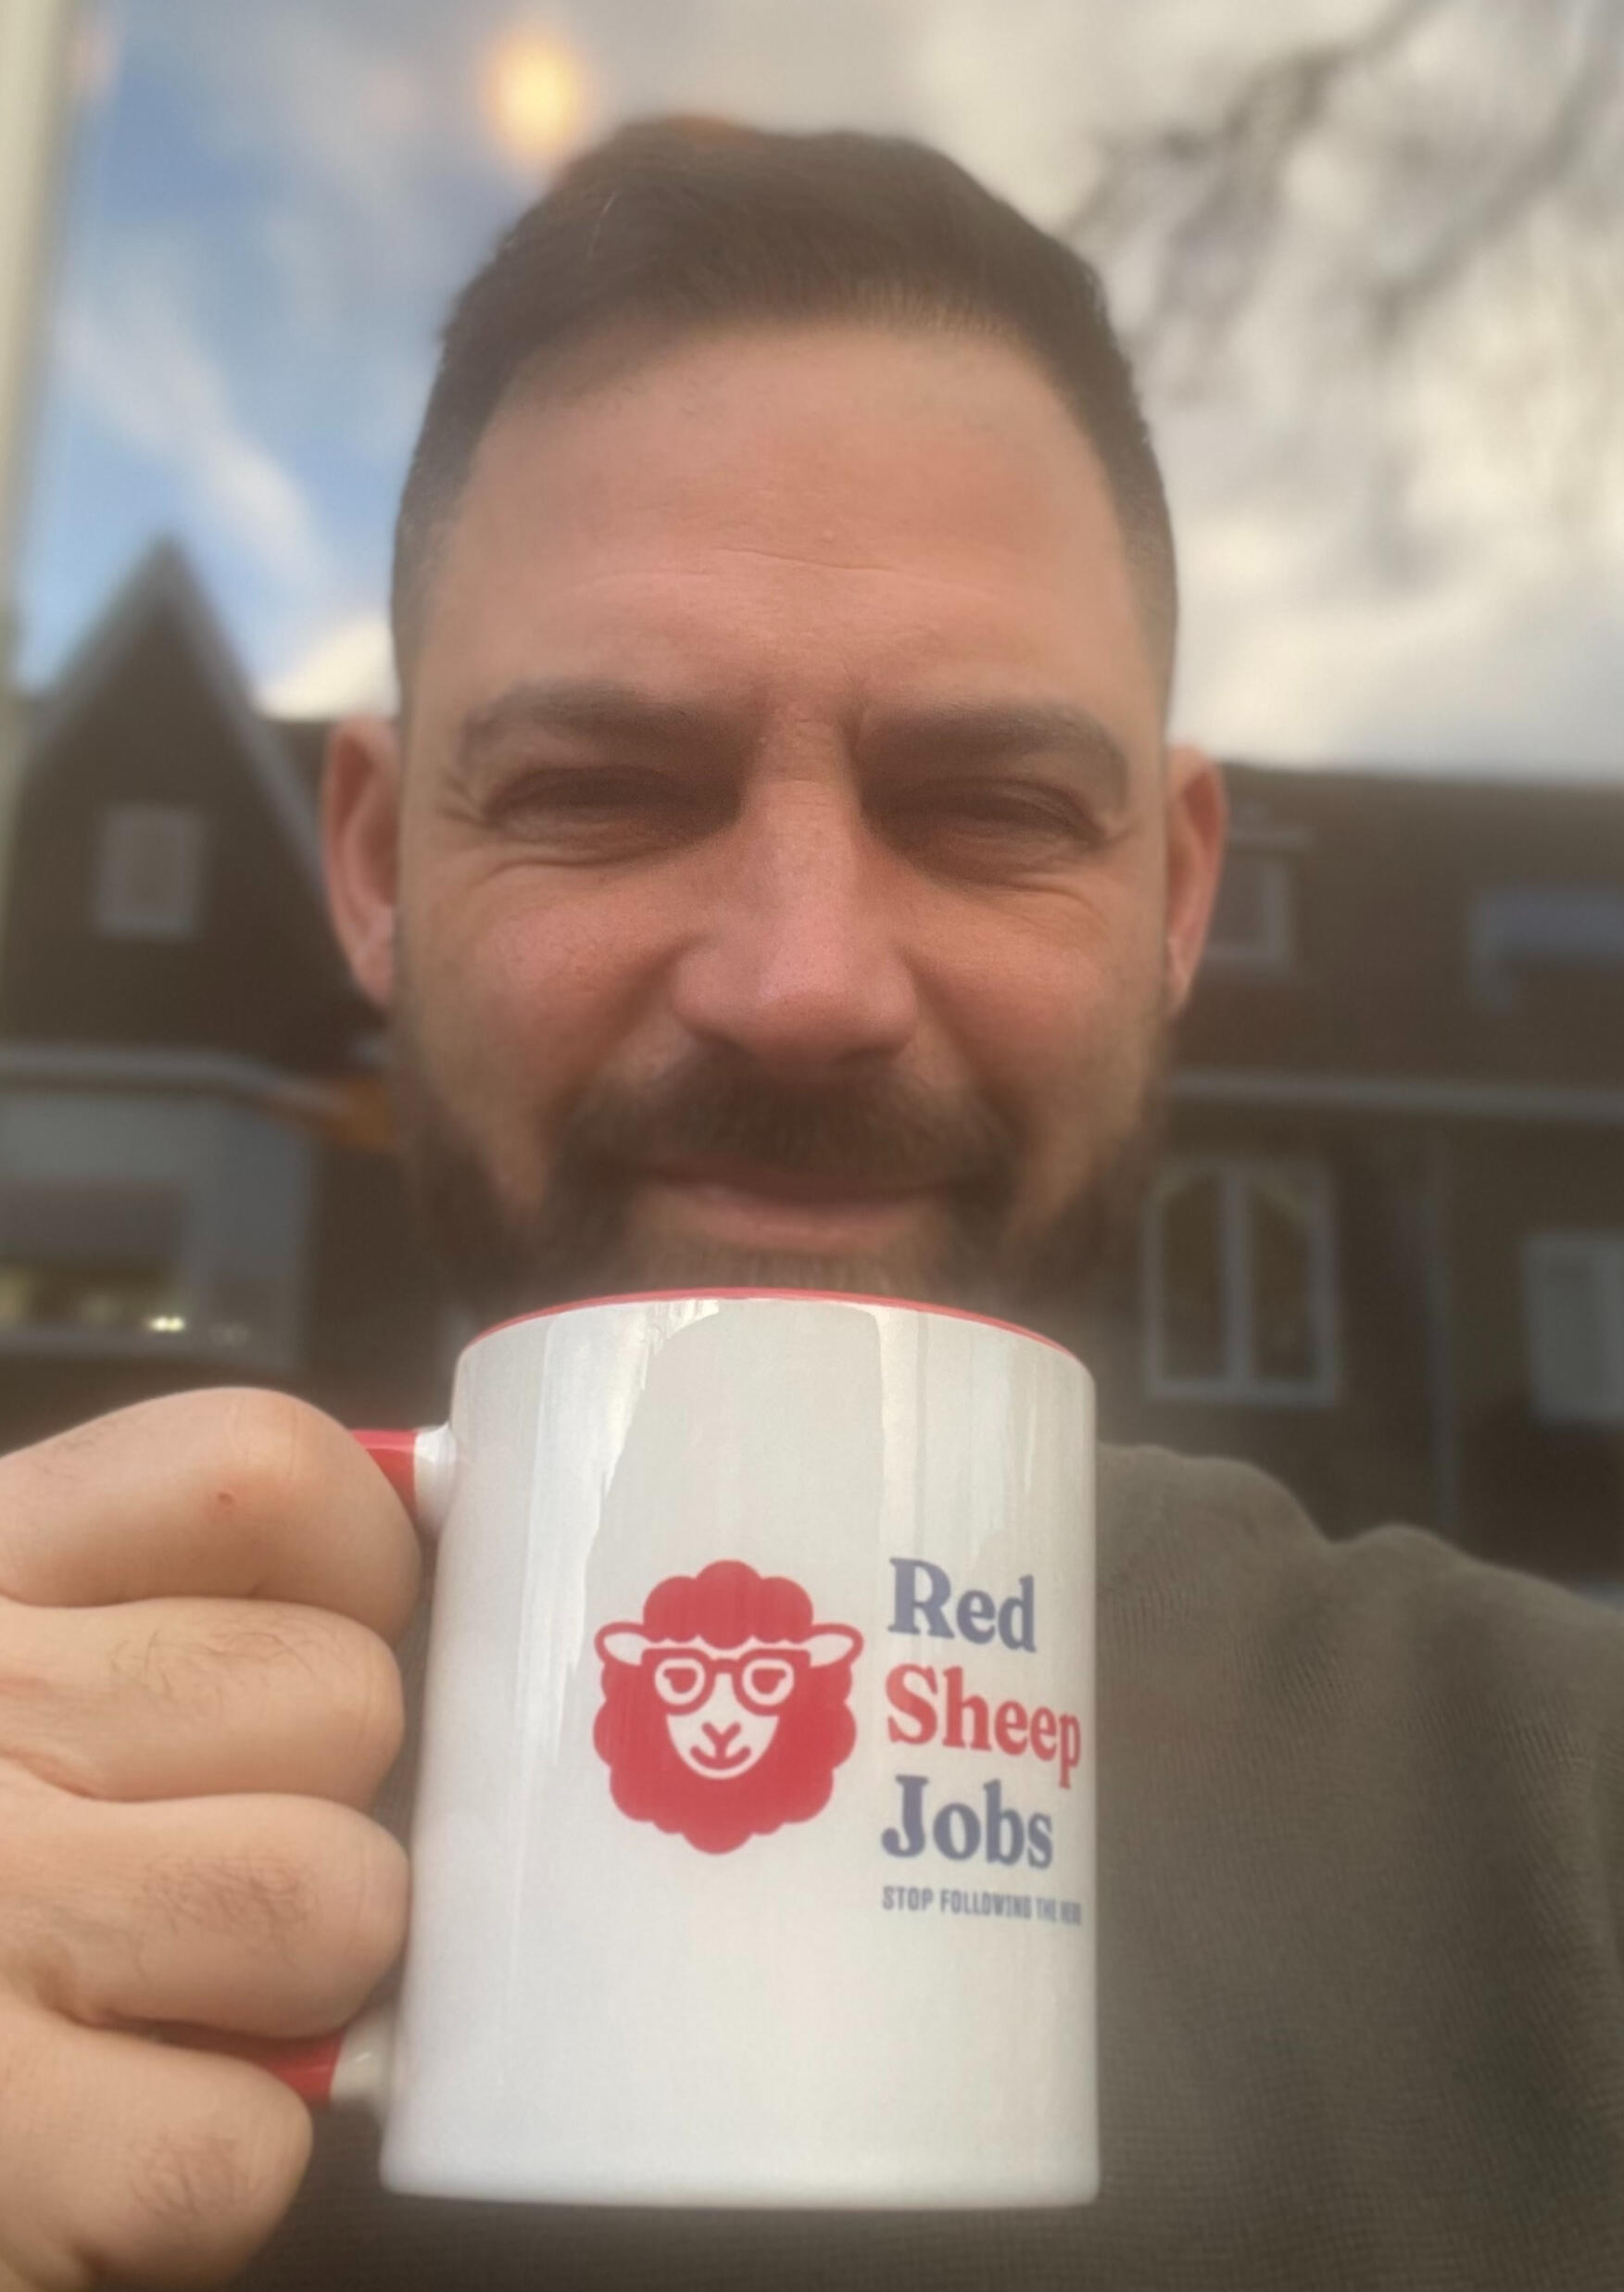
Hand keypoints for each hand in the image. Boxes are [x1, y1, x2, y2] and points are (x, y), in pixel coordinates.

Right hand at [0, 1389, 420, 2288]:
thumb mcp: (17, 1677)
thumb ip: (169, 1600)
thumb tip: (440, 1513)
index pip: (266, 1473)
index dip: (361, 1571)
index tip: (333, 1650)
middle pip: (344, 1698)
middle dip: (329, 1809)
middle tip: (205, 1875)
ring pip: (338, 1901)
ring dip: (289, 1986)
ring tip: (163, 2007)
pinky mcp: (2, 2143)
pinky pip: (247, 2140)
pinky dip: (209, 2164)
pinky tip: (104, 2143)